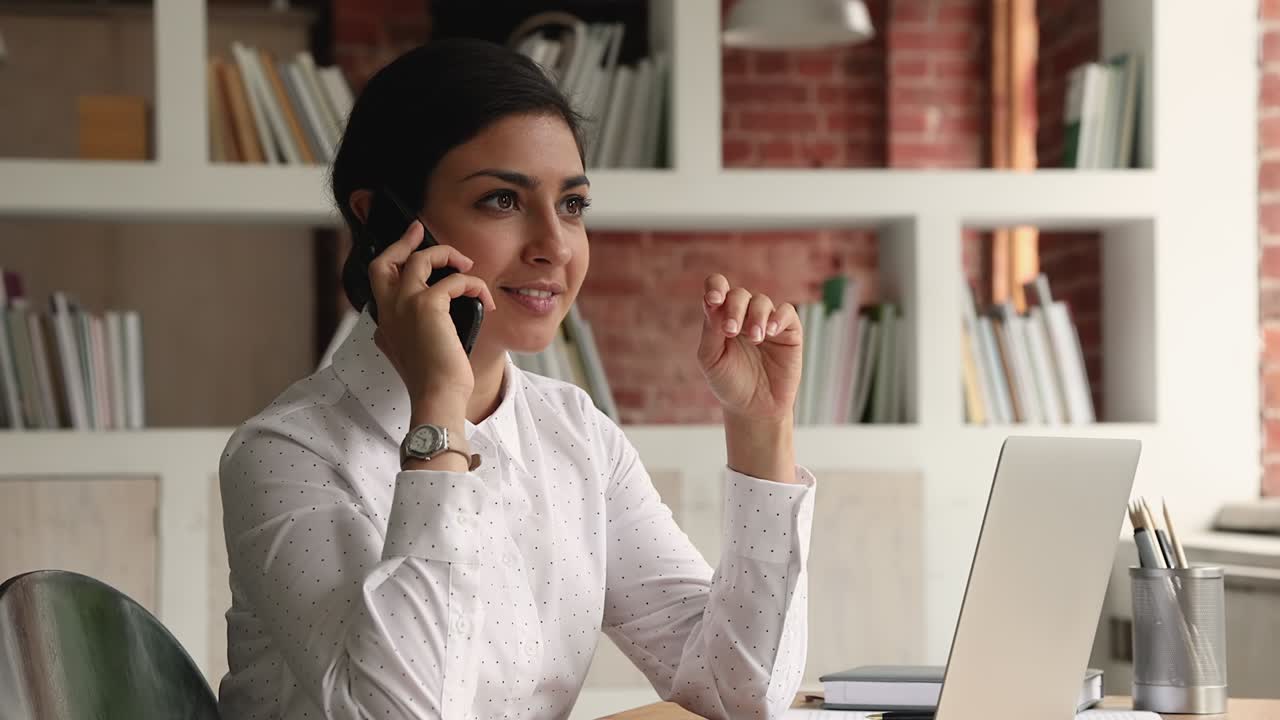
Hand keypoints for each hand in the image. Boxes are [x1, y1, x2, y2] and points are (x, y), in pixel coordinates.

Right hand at [368, 220, 496, 406]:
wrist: (437, 396)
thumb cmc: (433, 381)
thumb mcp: (415, 354)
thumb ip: (412, 332)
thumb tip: (428, 319)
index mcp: (385, 323)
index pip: (379, 281)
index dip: (391, 259)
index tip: (407, 246)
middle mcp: (389, 311)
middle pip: (385, 261)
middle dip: (403, 241)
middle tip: (419, 230)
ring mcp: (404, 305)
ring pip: (420, 260)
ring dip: (447, 256)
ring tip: (466, 266)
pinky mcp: (428, 305)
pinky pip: (454, 280)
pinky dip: (473, 284)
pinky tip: (484, 299)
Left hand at [696, 274, 802, 421]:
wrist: (753, 409)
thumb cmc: (729, 383)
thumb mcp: (711, 358)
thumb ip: (711, 330)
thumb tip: (713, 302)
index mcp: (721, 317)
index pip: (718, 288)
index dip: (715, 287)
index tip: (712, 301)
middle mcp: (744, 315)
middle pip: (739, 295)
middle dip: (734, 308)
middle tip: (730, 331)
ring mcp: (767, 322)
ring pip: (761, 301)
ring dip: (755, 316)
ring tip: (754, 339)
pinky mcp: (789, 332)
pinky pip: (786, 312)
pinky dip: (778, 317)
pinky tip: (770, 331)